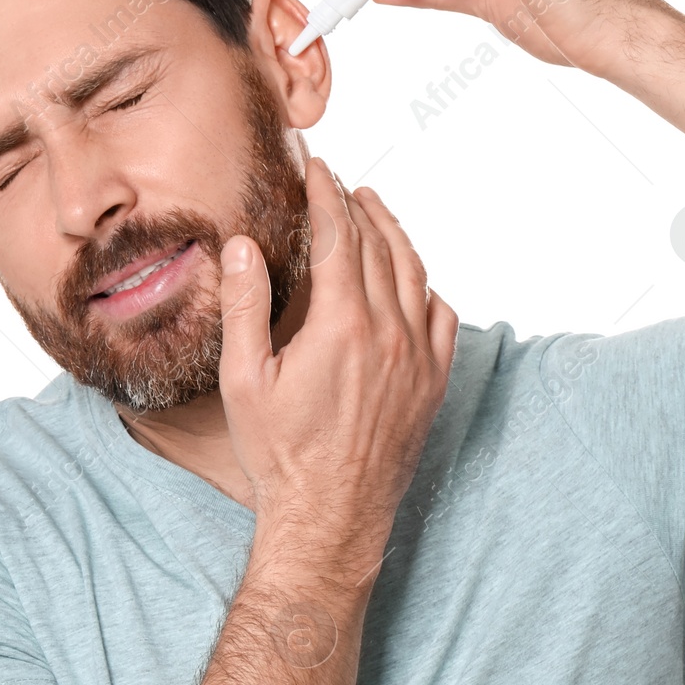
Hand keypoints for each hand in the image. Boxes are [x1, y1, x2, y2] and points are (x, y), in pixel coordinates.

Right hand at [218, 157, 457, 555]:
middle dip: (357, 207)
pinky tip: (413, 282)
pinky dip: (426, 288)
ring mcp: (418, 359)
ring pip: (415, 275)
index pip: (338, 236)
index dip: (326, 195)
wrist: (331, 516)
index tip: (318, 168)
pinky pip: (441, 319)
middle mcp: (390, 334)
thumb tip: (243, 246)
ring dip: (395, 236)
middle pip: (378, 247)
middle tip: (341, 184)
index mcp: (342, 325)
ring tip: (375, 212)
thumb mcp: (244, 379)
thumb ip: (246, 306)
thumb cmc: (280, 454)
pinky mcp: (433, 384)